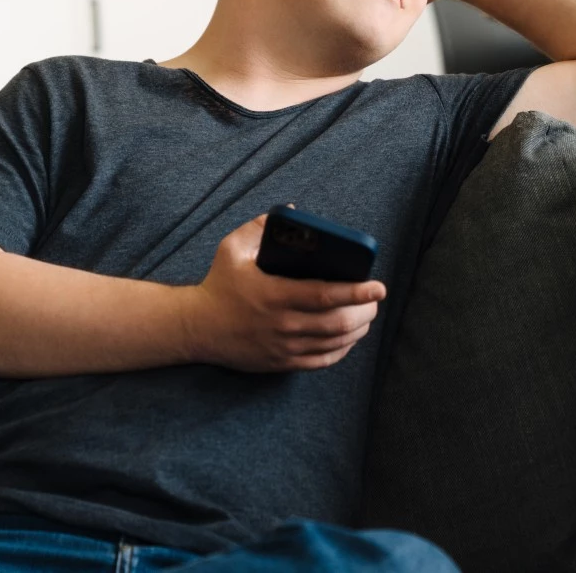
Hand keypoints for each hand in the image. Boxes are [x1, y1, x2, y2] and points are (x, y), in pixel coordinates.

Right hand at [184, 212, 386, 372]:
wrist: (196, 328)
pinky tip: (349, 337)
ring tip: (367, 315)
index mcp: (275, 295)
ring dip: (358, 329)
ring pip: (334, 343)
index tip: (379, 286)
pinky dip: (342, 349)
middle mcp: (283, 325)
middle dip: (365, 311)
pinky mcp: (282, 363)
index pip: (326, 294)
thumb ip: (261, 227)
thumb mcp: (232, 248)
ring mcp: (284, 347)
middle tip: (376, 299)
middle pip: (338, 322)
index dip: (357, 292)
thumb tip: (293, 212)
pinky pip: (322, 360)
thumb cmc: (219, 284)